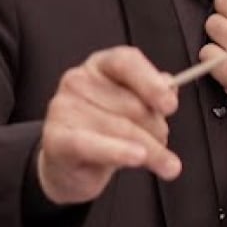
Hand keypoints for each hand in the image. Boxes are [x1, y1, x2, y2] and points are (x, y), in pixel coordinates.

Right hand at [37, 47, 181, 204]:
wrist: (69, 164)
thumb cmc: (105, 130)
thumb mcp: (133, 109)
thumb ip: (152, 95)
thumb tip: (169, 85)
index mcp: (100, 65)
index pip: (126, 62)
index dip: (151, 83)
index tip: (170, 106)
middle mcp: (78, 80)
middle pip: (132, 104)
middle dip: (157, 128)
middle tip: (163, 141)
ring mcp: (64, 108)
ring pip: (122, 129)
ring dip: (150, 149)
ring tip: (160, 161)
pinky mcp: (56, 139)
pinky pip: (95, 146)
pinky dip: (119, 152)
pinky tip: (138, 157)